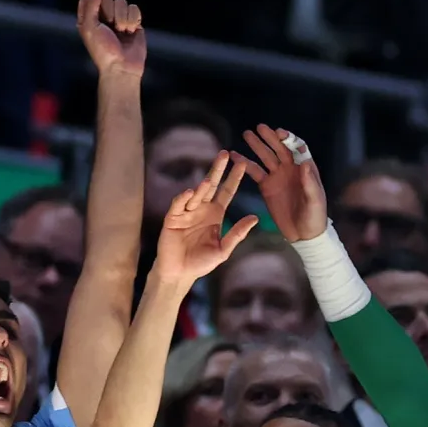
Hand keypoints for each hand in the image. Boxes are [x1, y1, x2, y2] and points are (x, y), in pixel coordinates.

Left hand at [76, 0, 143, 77]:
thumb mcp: (90, 27)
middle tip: (109, 26)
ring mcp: (119, 19)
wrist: (122, 66)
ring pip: (122, 2)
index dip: (94, 1)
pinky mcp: (134, 22)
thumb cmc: (102, 50)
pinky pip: (134, 8)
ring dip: (122, 18)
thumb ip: (91, 5)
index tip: (96, 15)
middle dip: (110, 11)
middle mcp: (103, 17)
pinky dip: (133, 20)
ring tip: (122, 32)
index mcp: (88, 18)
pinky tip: (130, 32)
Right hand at [151, 152, 255, 285]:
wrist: (179, 273)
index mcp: (215, 214)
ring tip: (210, 180)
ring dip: (202, 187)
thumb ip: (237, 234)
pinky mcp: (172, 218)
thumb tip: (255, 218)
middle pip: (211, 186)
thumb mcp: (223, 249)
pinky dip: (183, 198)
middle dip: (217, 170)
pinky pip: (178, 205)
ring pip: (196, 194)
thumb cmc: (201, 262)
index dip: (234, 178)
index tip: (243, 163)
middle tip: (224, 154)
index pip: (227, 191)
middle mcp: (201, 209)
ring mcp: (186, 212)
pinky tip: (189, 193)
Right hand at [237, 124, 328, 241]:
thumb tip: (303, 164)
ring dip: (256, 146)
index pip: (297, 147)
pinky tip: (235, 156)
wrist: (303, 233)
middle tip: (259, 128)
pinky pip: (255, 172)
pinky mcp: (267, 187)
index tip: (279, 133)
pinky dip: (245, 164)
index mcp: (305, 169)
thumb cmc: (315, 216)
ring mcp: (278, 177)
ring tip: (246, 134)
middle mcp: (291, 169)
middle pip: (279, 148)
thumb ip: (309, 183)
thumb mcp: (315, 200)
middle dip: (269, 138)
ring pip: (266, 157)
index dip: (289, 139)